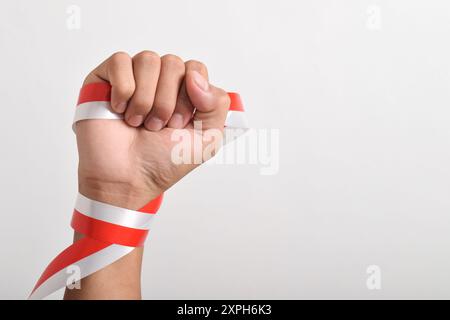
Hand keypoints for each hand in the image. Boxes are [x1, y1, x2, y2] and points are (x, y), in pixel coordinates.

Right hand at [76, 51, 229, 208]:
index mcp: (185, 91)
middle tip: (156, 127)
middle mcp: (160, 81)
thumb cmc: (163, 161)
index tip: (179, 123)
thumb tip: (194, 76)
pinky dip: (123, 90)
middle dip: (167, 102)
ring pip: (148, 60)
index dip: (190, 95)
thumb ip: (218, 104)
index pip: (195, 68)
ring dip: (145, 99)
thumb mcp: (207, 139)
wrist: (127, 178)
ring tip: (138, 122)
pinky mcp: (105, 78)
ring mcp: (133, 77)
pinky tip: (119, 110)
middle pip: (173, 63)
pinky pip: (120, 61)